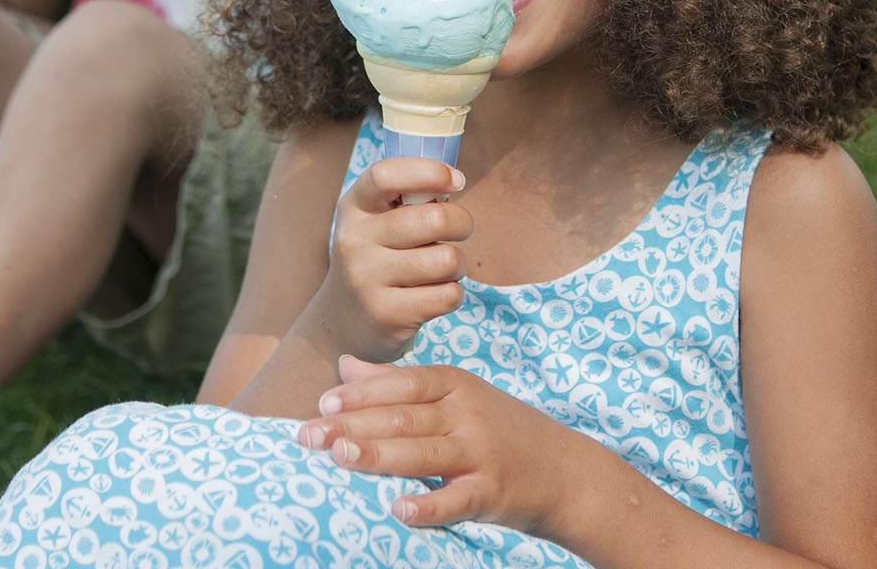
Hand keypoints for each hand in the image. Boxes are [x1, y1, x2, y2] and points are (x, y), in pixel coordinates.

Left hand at [298, 357, 569, 532]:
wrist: (567, 471)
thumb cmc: (498, 430)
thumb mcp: (455, 395)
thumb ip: (396, 381)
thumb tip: (344, 365)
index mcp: (454, 384)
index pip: (400, 384)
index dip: (360, 393)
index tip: (322, 403)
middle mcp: (466, 412)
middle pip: (402, 417)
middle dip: (352, 426)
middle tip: (309, 436)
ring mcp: (481, 452)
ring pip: (423, 452)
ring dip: (379, 456)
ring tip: (340, 458)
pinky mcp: (495, 491)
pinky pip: (458, 499)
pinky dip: (429, 506)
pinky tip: (400, 511)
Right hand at [305, 158, 470, 362]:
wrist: (343, 322)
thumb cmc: (378, 258)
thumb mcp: (375, 222)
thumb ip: (407, 200)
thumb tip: (453, 180)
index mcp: (354, 207)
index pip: (386, 175)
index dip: (429, 172)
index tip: (457, 179)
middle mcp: (354, 240)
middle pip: (434, 219)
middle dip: (462, 223)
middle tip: (459, 231)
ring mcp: (366, 279)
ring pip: (447, 260)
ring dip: (458, 265)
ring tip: (442, 268)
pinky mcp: (386, 315)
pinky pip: (448, 295)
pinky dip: (453, 294)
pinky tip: (434, 294)